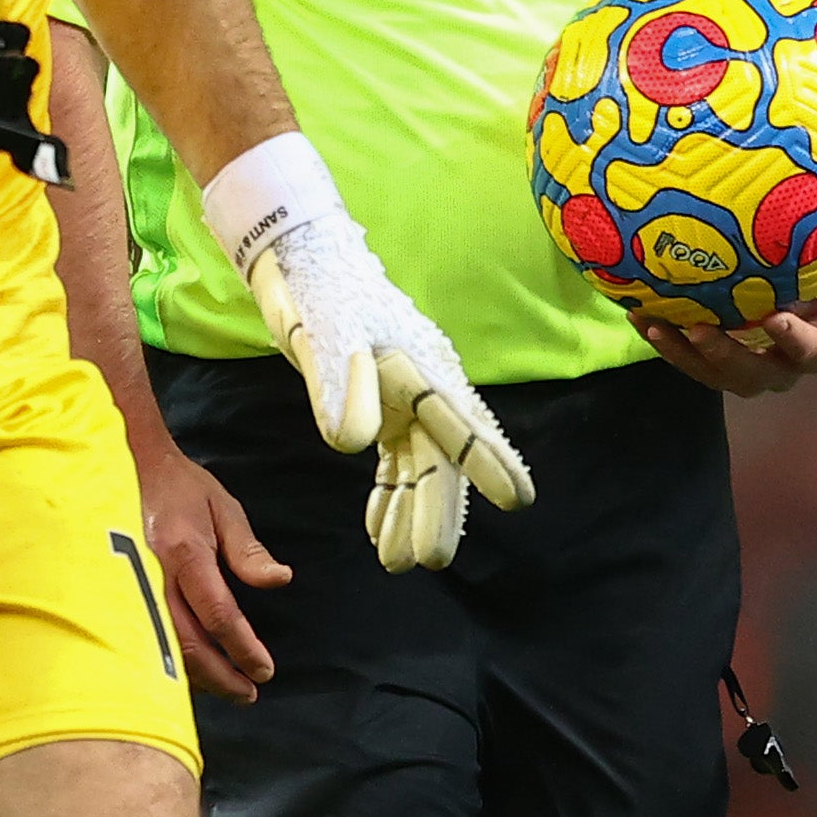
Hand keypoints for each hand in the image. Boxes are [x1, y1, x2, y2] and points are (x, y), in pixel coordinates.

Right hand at [135, 435, 285, 701]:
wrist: (126, 466)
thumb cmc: (180, 487)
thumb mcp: (224, 509)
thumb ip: (249, 552)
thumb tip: (279, 581)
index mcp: (185, 554)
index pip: (219, 615)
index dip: (243, 648)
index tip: (264, 670)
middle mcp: (153, 576)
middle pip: (187, 643)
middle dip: (221, 676)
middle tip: (248, 693)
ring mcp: (129, 587)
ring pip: (160, 649)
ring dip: (195, 677)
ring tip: (226, 689)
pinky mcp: (116, 593)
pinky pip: (142, 638)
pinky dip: (168, 662)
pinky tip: (189, 673)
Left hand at [238, 202, 534, 569]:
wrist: (298, 254)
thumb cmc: (318, 290)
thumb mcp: (325, 335)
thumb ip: (339, 386)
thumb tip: (354, 443)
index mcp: (422, 369)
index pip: (461, 424)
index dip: (489, 464)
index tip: (518, 500)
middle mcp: (424, 386)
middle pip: (443, 457)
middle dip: (439, 509)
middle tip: (432, 560)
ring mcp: (404, 397)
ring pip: (420, 464)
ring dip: (408, 509)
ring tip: (394, 562)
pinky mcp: (380, 403)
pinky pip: (394, 457)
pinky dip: (386, 491)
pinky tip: (375, 525)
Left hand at [637, 246, 816, 395]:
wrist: (786, 305)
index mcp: (812, 349)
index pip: (809, 353)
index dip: (793, 339)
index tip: (775, 317)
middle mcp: (776, 370)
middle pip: (752, 375)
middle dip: (725, 356)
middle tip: (701, 329)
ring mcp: (740, 371)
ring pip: (713, 375)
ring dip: (685, 353)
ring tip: (661, 325)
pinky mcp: (710, 364)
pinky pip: (686, 361)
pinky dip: (664, 342)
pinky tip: (643, 315)